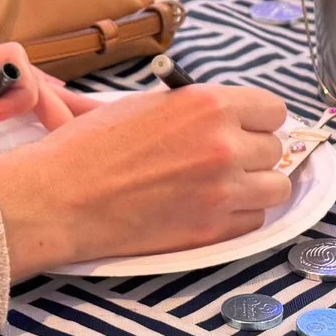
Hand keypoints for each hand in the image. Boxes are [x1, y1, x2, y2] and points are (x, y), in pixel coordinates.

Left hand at [0, 43, 78, 166]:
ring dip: (50, 109)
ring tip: (77, 137)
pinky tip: (49, 133)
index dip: (20, 89)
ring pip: (24, 86)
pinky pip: (9, 98)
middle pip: (29, 75)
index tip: (0, 122)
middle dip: (56, 105)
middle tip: (66, 142)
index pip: (8, 60)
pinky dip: (33, 113)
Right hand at [0, 84, 293, 275]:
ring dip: (255, 187)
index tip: (245, 129)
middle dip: (253, 154)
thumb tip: (230, 119)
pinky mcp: (213, 230)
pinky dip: (239, 216)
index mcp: (208, 104)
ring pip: (275, 188)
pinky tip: (209, 208)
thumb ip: (196, 110)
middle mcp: (224, 145)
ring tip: (224, 187)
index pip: (272, 110)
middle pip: (274, 149)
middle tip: (222, 160)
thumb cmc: (91, 148)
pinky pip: (254, 221)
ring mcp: (222, 191)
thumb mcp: (147, 106)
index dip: (257, 121)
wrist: (59, 198)